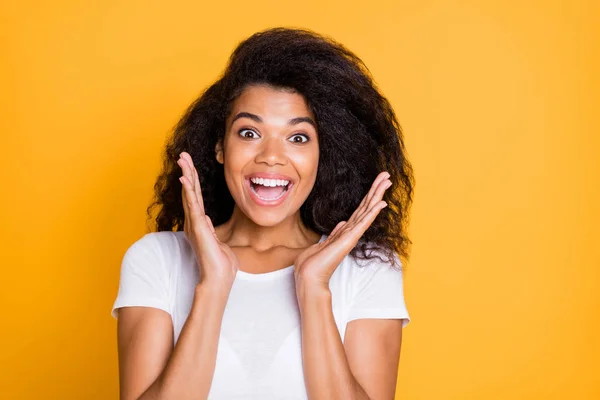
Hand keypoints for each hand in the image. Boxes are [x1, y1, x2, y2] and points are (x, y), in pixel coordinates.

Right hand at [178, 151, 238, 292]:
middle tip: (182, 155)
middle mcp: (194, 221)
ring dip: (186, 175)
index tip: (189, 165)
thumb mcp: (219, 242)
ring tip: (182, 159)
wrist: (219, 278)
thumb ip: (211, 230)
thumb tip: (206, 220)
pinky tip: (185, 178)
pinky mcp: (197, 227)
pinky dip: (188, 190)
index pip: (195, 197)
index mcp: (199, 224)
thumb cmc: (221, 264)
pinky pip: (192, 204)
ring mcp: (194, 223)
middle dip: (187, 171)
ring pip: (189, 194)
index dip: (192, 180)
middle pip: (190, 191)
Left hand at [293, 171, 391, 289]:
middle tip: (387, 175)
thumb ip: (335, 233)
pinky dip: (373, 212)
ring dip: (377, 194)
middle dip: (376, 189)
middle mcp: (351, 231)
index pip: (360, 209)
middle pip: (366, 206)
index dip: (368, 195)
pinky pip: (363, 222)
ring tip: (387, 181)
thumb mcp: (323, 242)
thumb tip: (342, 223)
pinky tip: (382, 202)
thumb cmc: (312, 263)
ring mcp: (352, 235)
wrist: (309, 276)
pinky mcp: (350, 239)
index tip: (377, 182)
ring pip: (367, 210)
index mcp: (345, 231)